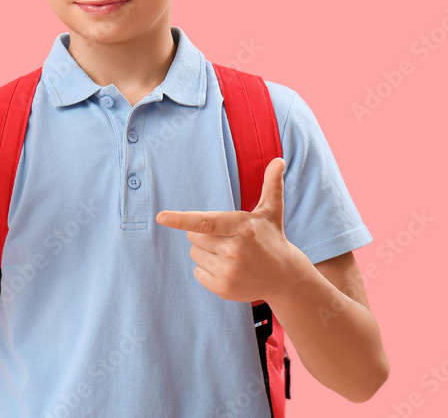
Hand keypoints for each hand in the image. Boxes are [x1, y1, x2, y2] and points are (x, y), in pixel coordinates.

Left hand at [155, 157, 310, 303]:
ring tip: (230, 254)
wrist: (286, 278)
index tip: (161, 218)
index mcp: (243, 228)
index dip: (181, 219)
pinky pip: (197, 272)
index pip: (206, 222)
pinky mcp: (223, 288)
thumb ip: (271, 185)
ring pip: (194, 254)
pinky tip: (228, 269)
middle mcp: (235, 250)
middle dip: (204, 234)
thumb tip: (278, 159)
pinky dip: (207, 269)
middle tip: (226, 238)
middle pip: (195, 236)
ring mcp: (229, 272)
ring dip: (205, 252)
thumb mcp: (271, 211)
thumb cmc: (272, 238)